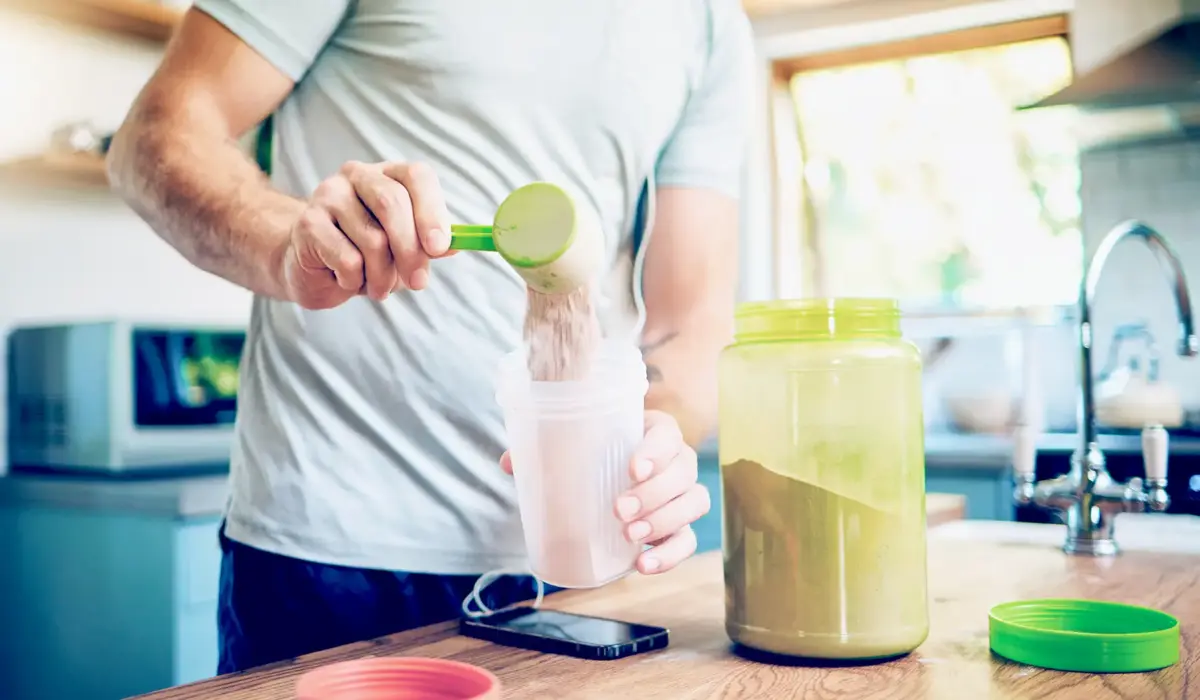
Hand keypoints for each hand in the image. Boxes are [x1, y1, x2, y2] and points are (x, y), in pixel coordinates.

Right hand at [283, 160, 452, 309]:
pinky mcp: (308, 222)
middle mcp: (357, 175)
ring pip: (373, 240)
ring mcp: (329, 195)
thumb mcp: (405, 248)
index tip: (440, 248)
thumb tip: (457, 245)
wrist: (313, 267)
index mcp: (389, 174)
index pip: (416, 176)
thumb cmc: (365, 253)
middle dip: (411, 252)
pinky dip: (355, 280)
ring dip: (383, 275)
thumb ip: (430, 244)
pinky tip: (348, 279)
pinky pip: (347, 259)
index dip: (432, 212)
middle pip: (392, 204)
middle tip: (418, 283)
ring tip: (378, 286)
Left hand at [498, 410, 709, 575]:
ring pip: (694, 503)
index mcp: (655, 432)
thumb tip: (509, 463)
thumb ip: (541, 450)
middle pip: (684, 472)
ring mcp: (683, 495)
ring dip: (664, 520)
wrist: (612, 481)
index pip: (668, 434)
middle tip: (618, 509)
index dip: (656, 451)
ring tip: (629, 535)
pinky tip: (643, 565)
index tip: (631, 469)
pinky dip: (670, 555)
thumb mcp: (572, 448)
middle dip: (654, 493)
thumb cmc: (594, 456)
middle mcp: (677, 461)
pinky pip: (688, 541)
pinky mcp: (681, 527)